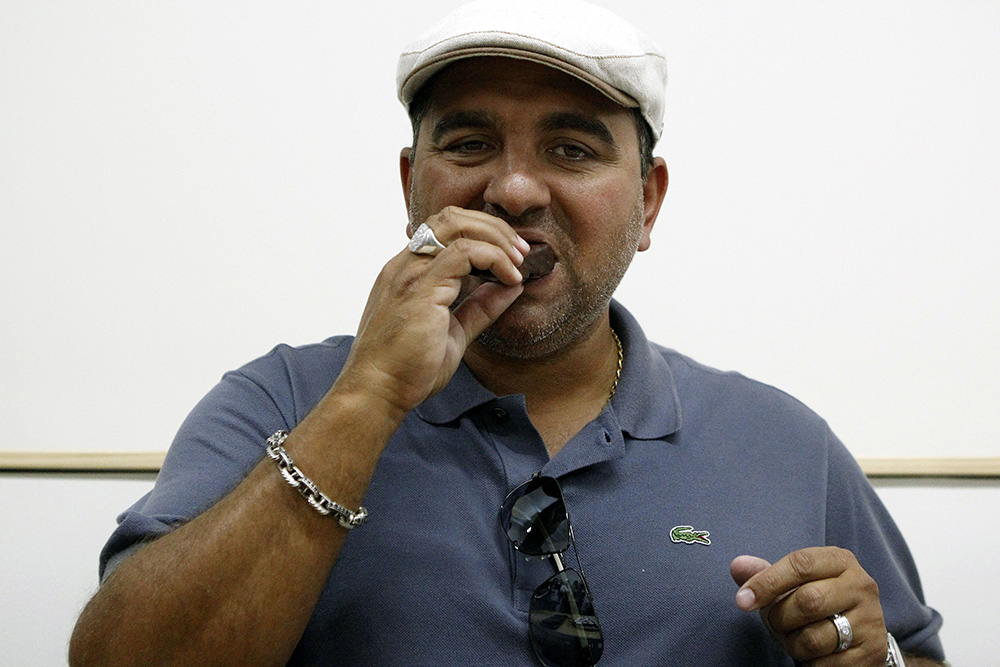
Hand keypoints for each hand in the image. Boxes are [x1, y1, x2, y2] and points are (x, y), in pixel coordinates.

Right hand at [336, 206, 529, 414]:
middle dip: (493, 227)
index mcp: (408, 272)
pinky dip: (493, 258)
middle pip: (451, 217)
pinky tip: (509, 278)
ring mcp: (410, 273)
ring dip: (496, 238)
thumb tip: (510, 287)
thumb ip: (479, 307)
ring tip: (518, 262)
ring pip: (457, 225)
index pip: (444, 229)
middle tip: (520, 252)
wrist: (377, 392)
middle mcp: (405, 265)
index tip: (510, 255)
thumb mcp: (455, 332)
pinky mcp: (421, 288)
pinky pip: (463, 252)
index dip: (482, 232)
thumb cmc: (406, 369)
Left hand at [731, 548, 886, 665]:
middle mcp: (861, 586)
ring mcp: (871, 620)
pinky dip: (810, 663)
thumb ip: (764, 574)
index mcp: (840, 560)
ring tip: (795, 639)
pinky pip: (825, 665)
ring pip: (814, 638)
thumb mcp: (792, 583)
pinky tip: (815, 654)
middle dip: (779, 618)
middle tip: (775, 624)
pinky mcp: (873, 652)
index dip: (766, 582)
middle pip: (807, 601)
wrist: (859, 633)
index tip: (742, 600)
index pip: (799, 563)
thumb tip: (737, 566)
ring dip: (792, 644)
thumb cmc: (818, 602)